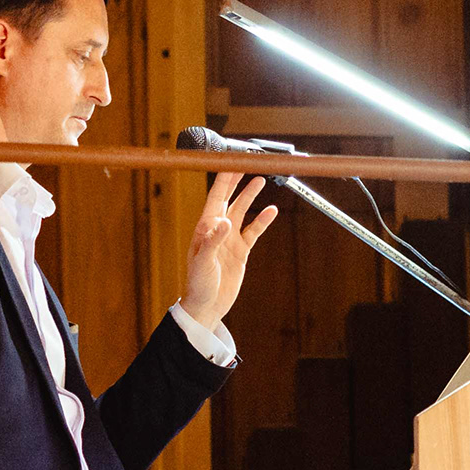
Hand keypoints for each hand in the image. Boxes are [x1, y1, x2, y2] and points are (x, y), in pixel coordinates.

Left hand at [179, 171, 279, 326]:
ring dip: (250, 196)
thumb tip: (225, 220)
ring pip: (242, 211)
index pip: (216, 197)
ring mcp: (230, 239)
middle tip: (246, 163)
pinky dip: (263, 220)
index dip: (224, 179)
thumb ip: (214, 240)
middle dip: (237, 180)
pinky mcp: (241, 251)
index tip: (232, 163)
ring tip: (261, 180)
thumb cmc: (198, 284)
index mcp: (205, 227)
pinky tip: (272, 210)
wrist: (206, 306)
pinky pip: (254, 231)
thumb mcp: (204, 262)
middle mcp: (218, 229)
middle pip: (229, 198)